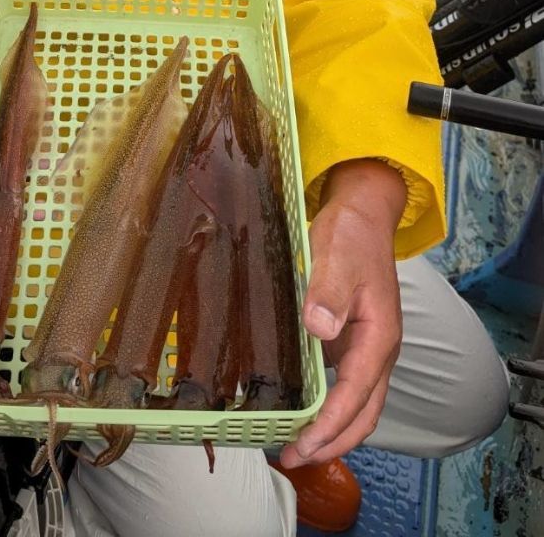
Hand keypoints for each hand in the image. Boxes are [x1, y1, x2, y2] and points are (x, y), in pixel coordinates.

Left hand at [279, 159, 405, 468]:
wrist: (364, 211)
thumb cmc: (351, 234)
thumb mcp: (336, 255)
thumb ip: (328, 291)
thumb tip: (320, 329)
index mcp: (378, 337)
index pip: (355, 396)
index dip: (329, 427)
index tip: (302, 446)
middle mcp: (378, 350)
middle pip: (363, 414)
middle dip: (331, 443)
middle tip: (292, 459)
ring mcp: (367, 347)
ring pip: (356, 404)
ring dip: (330, 430)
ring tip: (293, 445)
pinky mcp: (353, 340)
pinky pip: (345, 386)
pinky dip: (327, 407)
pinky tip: (300, 408)